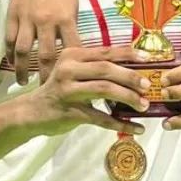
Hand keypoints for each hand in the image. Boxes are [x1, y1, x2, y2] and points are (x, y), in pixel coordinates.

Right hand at [6, 0, 80, 84]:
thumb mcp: (74, 4)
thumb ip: (70, 27)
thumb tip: (73, 50)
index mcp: (66, 18)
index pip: (71, 50)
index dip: (73, 69)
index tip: (74, 83)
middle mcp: (46, 21)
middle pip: (46, 56)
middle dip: (47, 77)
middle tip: (47, 91)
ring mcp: (27, 19)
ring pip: (24, 52)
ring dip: (23, 70)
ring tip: (24, 83)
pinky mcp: (13, 16)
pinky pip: (10, 40)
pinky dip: (11, 54)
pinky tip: (13, 63)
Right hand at [28, 46, 150, 135]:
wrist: (31, 112)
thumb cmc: (58, 90)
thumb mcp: (73, 72)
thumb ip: (95, 68)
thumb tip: (133, 71)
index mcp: (72, 56)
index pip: (105, 52)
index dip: (129, 54)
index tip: (149, 58)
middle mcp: (68, 70)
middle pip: (106, 69)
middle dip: (131, 77)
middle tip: (148, 86)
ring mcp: (68, 91)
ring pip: (104, 89)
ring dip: (128, 97)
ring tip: (143, 106)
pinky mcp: (70, 112)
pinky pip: (100, 118)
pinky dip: (121, 124)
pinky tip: (136, 128)